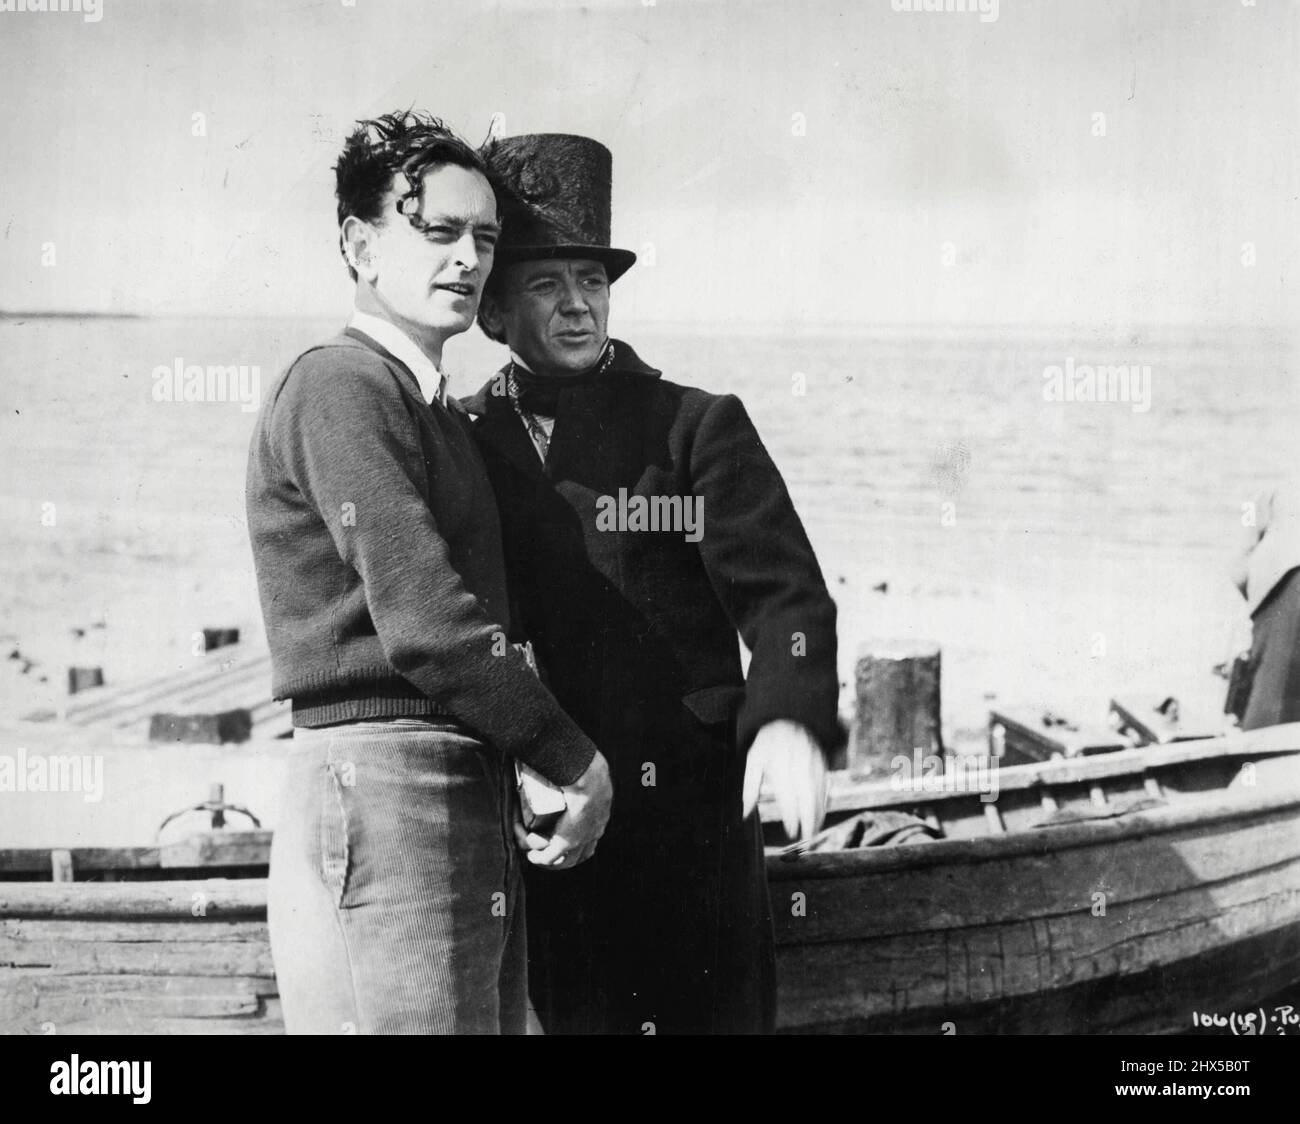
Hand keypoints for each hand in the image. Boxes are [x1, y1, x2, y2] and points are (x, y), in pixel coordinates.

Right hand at [513, 750, 612, 869]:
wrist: (589, 779)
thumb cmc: (590, 769)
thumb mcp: (591, 771)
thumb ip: (583, 766)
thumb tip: (573, 756)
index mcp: (602, 815)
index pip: (594, 832)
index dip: (583, 837)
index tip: (569, 831)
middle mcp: (595, 831)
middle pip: (582, 852)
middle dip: (568, 854)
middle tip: (551, 847)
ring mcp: (580, 840)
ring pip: (564, 857)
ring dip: (550, 856)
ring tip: (536, 851)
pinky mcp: (565, 842)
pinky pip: (549, 857)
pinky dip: (539, 858)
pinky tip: (531, 855)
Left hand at [742, 720, 826, 841]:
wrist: (789, 719)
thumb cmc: (767, 744)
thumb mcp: (753, 761)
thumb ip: (750, 789)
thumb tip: (745, 814)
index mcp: (779, 763)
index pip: (788, 796)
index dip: (791, 816)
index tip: (791, 832)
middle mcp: (799, 763)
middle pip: (807, 796)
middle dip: (808, 819)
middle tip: (807, 838)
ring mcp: (813, 762)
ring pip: (819, 793)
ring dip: (818, 814)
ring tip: (813, 832)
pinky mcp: (822, 763)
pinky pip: (826, 786)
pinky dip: (824, 802)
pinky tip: (820, 815)